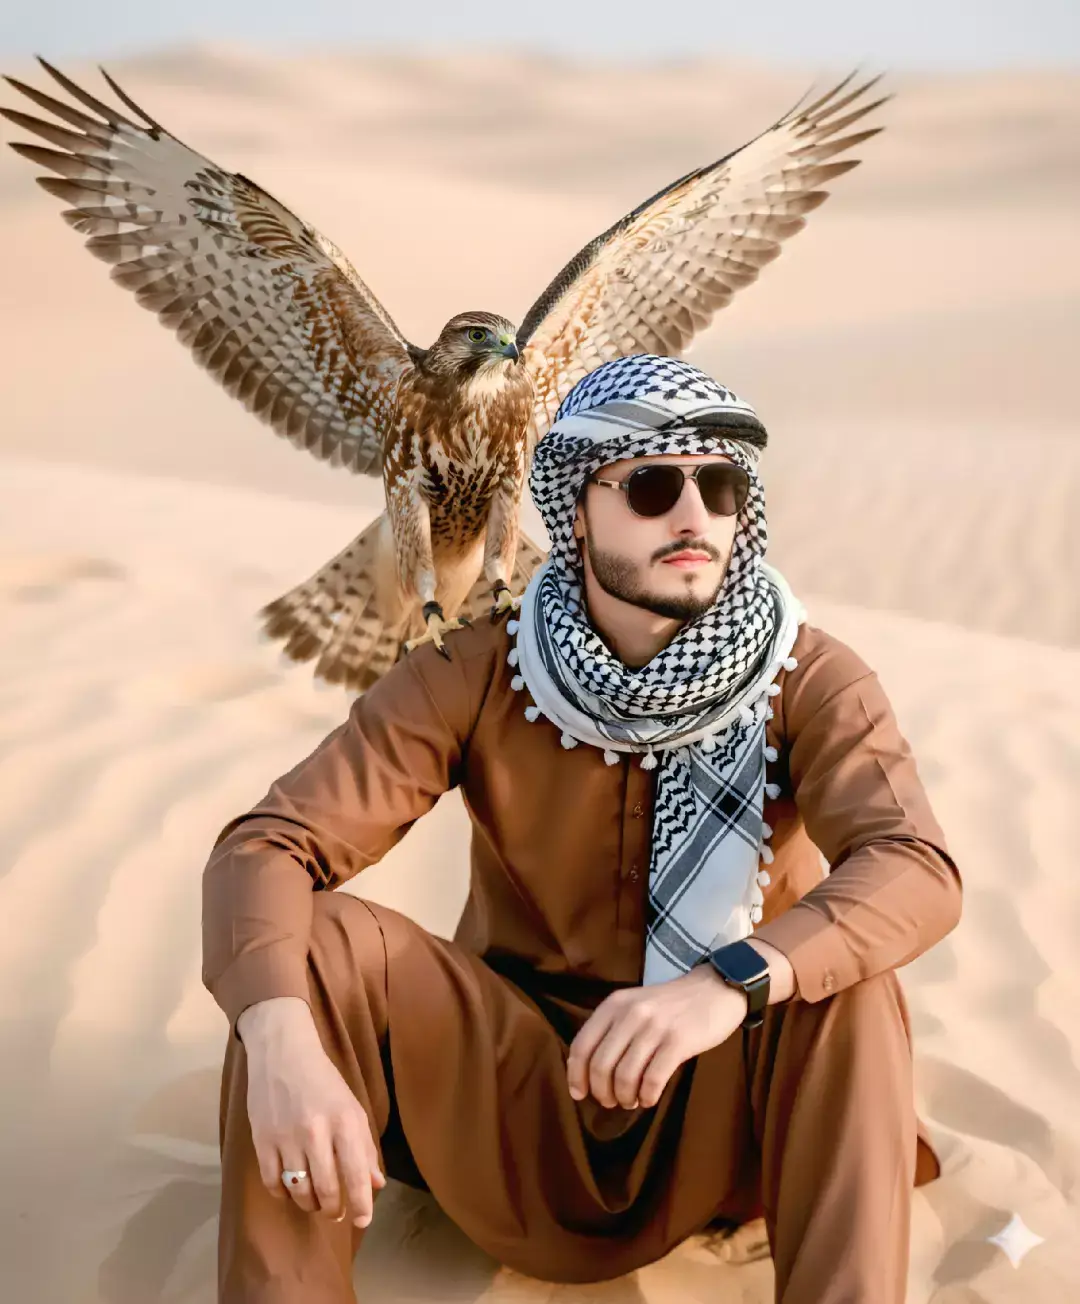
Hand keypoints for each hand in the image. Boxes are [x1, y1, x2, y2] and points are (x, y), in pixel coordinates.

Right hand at [238, 997, 385, 1227]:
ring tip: (316, 1201)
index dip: (362, 1204)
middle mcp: (317, 1132)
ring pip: (300, 1191)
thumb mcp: (352, 1108)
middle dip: (334, 1209)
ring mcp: (287, 1138)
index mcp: (345, 1121)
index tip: (363, 1220)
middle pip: (327, 1190)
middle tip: (336, 1212)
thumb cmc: (324, 1082)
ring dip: (310, 1204)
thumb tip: (376, 1184)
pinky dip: (283, 1194)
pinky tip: (290, 1189)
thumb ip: (364, 1147)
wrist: (283, 1053)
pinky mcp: (262, 1140)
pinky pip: (273, 1183)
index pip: (356, 1174)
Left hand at [566, 966, 747, 1110]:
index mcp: (614, 1004)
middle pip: (600, 1066)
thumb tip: (590, 1073)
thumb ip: (613, 1030)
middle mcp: (630, 1014)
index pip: (582, 1045)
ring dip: (625, 1097)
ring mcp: (654, 1027)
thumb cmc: (671, 1004)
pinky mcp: (678, 1041)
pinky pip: (653, 1080)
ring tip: (632, 1101)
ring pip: (625, 1076)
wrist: (714, 989)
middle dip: (602, 1092)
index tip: (580, 1093)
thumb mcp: (634, 1006)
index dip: (576, 1075)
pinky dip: (647, 1096)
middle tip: (612, 1101)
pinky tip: (649, 1098)